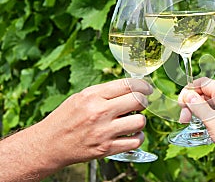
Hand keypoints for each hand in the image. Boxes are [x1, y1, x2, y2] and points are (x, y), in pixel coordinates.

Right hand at [36, 78, 151, 166]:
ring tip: (133, 120)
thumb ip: (105, 92)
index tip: (147, 88)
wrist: (49, 144)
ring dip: (140, 120)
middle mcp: (100, 112)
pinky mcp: (107, 148)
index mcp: (93, 95)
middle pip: (138, 101)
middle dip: (144, 101)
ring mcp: (104, 131)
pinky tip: (132, 134)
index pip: (128, 84)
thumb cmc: (66, 118)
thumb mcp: (81, 97)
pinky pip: (135, 142)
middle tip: (141, 103)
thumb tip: (131, 87)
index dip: (143, 85)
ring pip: (140, 121)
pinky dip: (138, 137)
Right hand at [178, 78, 214, 158]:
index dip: (190, 90)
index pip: (204, 83)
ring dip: (199, 111)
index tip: (181, 102)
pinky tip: (202, 126)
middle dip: (193, 103)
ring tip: (189, 123)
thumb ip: (196, 105)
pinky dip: (208, 117)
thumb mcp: (209, 119)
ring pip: (212, 104)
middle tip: (183, 118)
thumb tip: (188, 95)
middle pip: (207, 94)